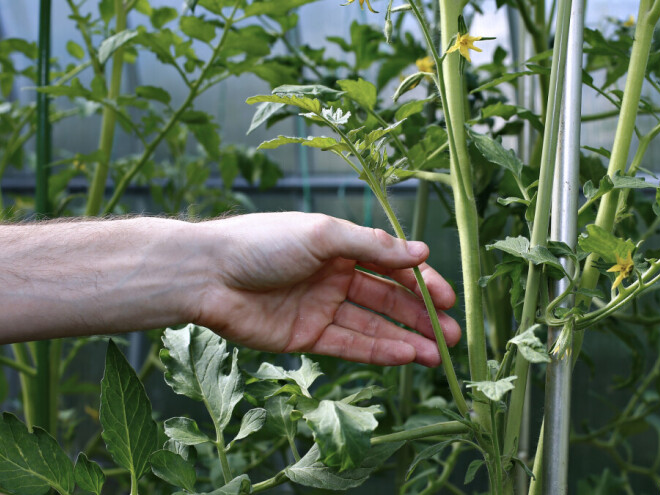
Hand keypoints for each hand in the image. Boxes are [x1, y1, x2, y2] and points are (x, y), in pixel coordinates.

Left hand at [191, 212, 460, 366]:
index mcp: (341, 246)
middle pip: (388, 300)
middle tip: (453, 336)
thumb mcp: (323, 235)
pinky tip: (406, 356)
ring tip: (438, 355)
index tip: (447, 301)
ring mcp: (322, 308)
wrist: (206, 275)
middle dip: (422, 317)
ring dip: (406, 340)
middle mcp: (335, 277)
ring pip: (374, 327)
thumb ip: (374, 247)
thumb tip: (422, 254)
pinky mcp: (306, 338)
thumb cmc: (261, 243)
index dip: (422, 283)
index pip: (392, 266)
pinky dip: (378, 352)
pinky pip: (350, 346)